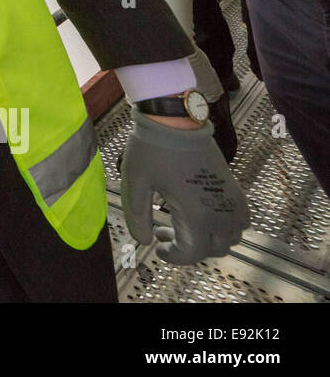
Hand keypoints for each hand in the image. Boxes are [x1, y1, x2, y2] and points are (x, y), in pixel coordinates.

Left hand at [121, 111, 248, 263]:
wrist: (175, 119)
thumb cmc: (152, 148)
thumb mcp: (135, 183)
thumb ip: (137, 217)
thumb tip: (144, 241)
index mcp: (197, 214)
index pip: (192, 254)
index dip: (173, 256)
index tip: (157, 246)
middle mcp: (220, 211)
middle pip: (213, 249)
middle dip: (188, 249)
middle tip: (163, 231)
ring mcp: (231, 200)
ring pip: (231, 238)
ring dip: (209, 240)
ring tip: (182, 225)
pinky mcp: (234, 188)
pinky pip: (242, 220)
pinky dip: (227, 227)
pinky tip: (204, 215)